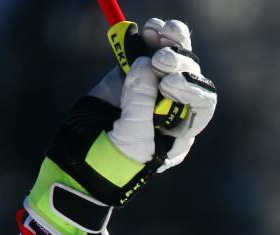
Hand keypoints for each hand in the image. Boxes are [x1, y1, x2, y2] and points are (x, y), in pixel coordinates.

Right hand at [25, 18, 216, 234]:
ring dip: (169, 41)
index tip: (169, 84)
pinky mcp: (128, 75)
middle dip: (179, 62)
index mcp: (182, 128)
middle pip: (188, 75)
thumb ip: (141, 104)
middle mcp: (172, 106)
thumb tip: (147, 64)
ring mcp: (151, 88)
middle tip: (161, 58)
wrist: (77, 159)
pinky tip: (145, 29)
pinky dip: (147, 37)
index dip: (191, 88)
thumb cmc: (112, 161)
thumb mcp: (132, 139)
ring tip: (157, 31)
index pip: (202, 102)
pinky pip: (144, 51)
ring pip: (170, 58)